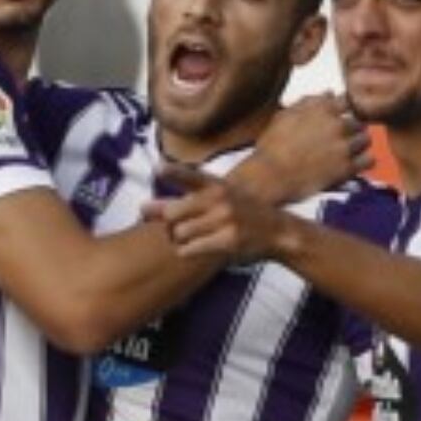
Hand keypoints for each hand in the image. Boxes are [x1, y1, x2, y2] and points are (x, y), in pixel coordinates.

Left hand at [144, 164, 288, 261]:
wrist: (277, 231)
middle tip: (175, 229)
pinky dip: (186, 252)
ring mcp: (224, 219)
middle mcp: (219, 198)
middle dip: (167, 224)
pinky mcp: (228, 241)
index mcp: (215, 184)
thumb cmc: (240, 212)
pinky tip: (196, 249)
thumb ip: (183, 200)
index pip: (190, 175)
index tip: (158, 169)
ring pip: (179, 233)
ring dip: (179, 240)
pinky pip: (190, 249)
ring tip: (192, 239)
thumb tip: (142, 208)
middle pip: (171, 213)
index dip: (172, 172)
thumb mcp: (219, 196)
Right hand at [242, 94, 372, 203]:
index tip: (337, 120)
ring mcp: (343, 146)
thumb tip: (329, 93)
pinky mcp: (347, 168)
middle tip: (339, 140)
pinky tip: (351, 165)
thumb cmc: (271, 147)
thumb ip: (309, 102)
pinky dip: (363, 161)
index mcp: (322, 109)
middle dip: (351, 129)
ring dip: (358, 144)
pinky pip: (369, 160)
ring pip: (366, 139)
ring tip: (344, 153)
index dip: (343, 111)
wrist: (269, 177)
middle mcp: (336, 125)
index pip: (347, 100)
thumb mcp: (285, 116)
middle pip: (359, 121)